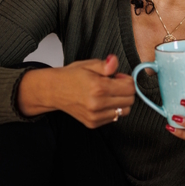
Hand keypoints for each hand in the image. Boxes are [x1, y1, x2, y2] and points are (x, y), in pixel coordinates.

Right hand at [17, 54, 134, 127]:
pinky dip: (112, 109)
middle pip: (130, 100)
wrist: (54, 91)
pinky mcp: (92, 123)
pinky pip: (114, 118)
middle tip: (114, 84)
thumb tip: (114, 62)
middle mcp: (97, 104)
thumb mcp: (89, 65)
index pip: (130, 88)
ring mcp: (95, 116)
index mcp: (98, 87)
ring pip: (124, 111)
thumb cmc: (72, 76)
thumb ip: (106, 65)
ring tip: (109, 93)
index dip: (127, 80)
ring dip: (121, 101)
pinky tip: (103, 102)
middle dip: (126, 90)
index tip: (119, 77)